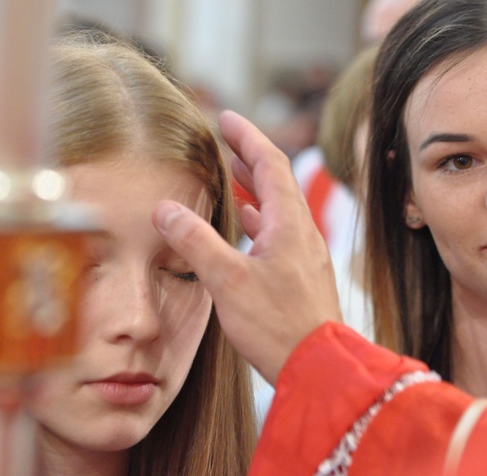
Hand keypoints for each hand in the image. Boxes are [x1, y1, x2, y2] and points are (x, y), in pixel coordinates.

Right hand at [153, 110, 341, 383]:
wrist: (320, 369)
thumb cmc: (277, 325)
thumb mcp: (227, 280)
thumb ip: (195, 241)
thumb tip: (165, 208)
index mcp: (290, 223)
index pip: (270, 163)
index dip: (248, 137)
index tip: (227, 118)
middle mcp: (303, 233)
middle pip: (278, 181)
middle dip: (250, 157)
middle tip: (227, 139)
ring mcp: (306, 255)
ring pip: (280, 208)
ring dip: (256, 187)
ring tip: (233, 174)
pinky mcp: (303, 276)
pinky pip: (281, 233)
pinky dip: (261, 220)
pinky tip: (248, 228)